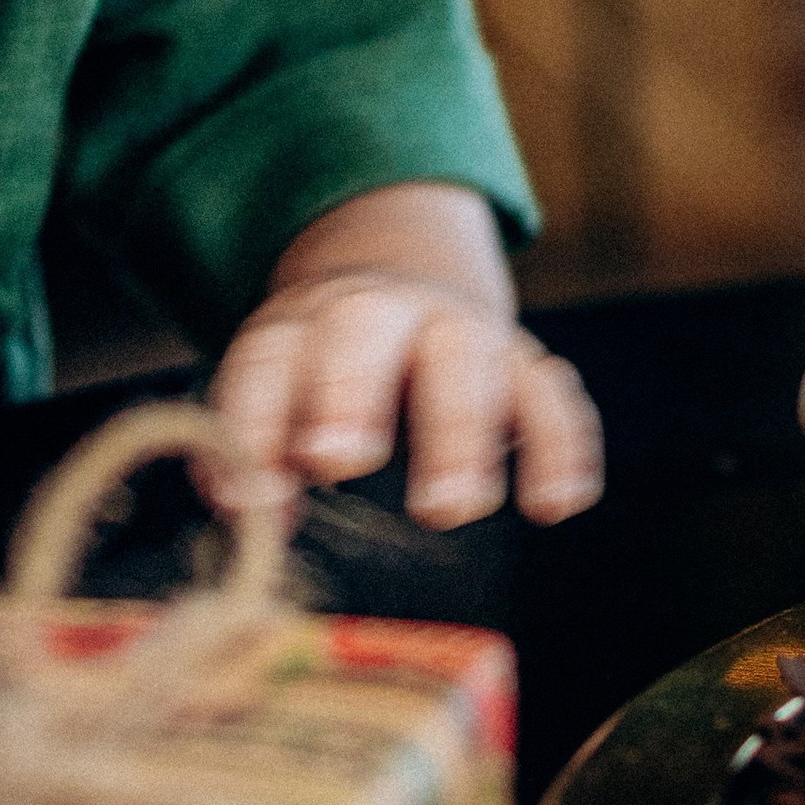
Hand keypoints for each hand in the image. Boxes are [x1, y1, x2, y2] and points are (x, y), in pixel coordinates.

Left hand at [211, 262, 602, 530]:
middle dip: (350, 391)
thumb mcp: (282, 389)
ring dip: (458, 430)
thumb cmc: (326, 369)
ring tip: (452, 508)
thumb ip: (261, 449)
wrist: (404, 287)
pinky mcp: (524, 362)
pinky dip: (560, 444)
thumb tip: (251, 517)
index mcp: (307, 322)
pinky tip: (558, 504)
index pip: (270, 357)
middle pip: (365, 329)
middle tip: (338, 461)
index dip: (253, 421)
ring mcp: (460, 329)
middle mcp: (384, 312)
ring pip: (465, 356)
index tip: (243, 496)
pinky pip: (552, 392)